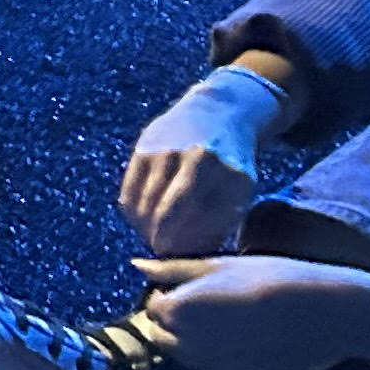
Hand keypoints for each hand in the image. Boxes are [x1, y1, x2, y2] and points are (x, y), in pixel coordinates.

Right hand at [121, 59, 294, 256]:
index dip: (192, 247)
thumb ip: (221, 219)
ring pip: (147, 205)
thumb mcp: (239, 188)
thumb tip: (191, 256)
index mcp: (235, 178)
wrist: (215, 111)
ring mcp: (171, 152)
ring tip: (151, 237)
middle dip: (163, 240)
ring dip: (145, 228)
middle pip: (172, 215)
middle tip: (161, 252)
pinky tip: (140, 219)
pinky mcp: (145, 147)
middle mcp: (203, 162)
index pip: (207, 227)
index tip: (184, 258)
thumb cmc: (230, 163)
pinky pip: (130, 191)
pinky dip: (132, 211)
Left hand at [128, 254, 369, 369]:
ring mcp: (216, 369)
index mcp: (177, 312)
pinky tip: (248, 341)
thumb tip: (138, 265)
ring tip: (228, 323)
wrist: (326, 312)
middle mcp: (190, 346)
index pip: (153, 308)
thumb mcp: (217, 265)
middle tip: (206, 307)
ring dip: (194, 343)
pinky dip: (221, 359)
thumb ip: (172, 270)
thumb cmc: (269, 278)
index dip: (169, 296)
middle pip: (163, 337)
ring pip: (188, 358)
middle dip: (174, 324)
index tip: (192, 287)